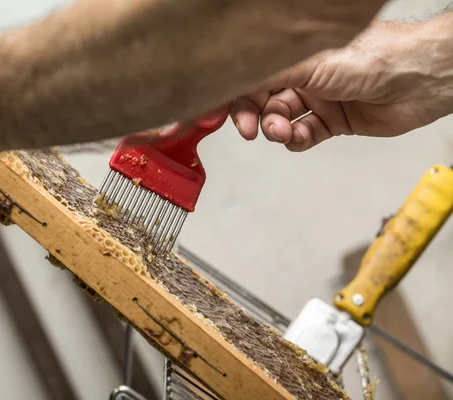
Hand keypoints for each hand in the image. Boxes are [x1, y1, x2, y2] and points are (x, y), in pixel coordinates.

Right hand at [231, 18, 452, 151]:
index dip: (239, 95)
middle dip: (255, 116)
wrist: (419, 80)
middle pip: (265, 101)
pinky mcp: (335, 121)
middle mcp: (306, 76)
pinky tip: (303, 136)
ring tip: (285, 131)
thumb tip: (235, 81)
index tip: (226, 113)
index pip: (256, 77)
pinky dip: (300, 140)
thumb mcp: (310, 63)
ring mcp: (321, 99)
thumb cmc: (375, 57)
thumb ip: (270, 75)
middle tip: (252, 129)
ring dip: (279, 129)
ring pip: (283, 120)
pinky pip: (306, 135)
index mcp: (297, 55)